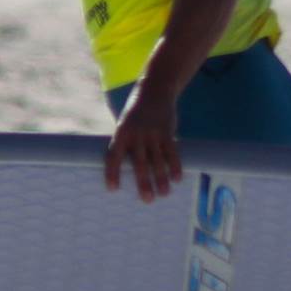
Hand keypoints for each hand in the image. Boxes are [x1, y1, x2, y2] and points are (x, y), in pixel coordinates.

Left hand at [104, 79, 183, 200]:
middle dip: (143, 183)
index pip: (114, 156)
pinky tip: (177, 178)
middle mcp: (136, 134)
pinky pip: (172, 152)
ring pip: (158, 160)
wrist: (155, 90)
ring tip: (163, 194)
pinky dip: (175, 166)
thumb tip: (127, 171)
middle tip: (147, 200)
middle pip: (140, 163)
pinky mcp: (167, 132)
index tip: (112, 189)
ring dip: (161, 179)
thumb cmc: (136, 114)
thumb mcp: (125, 125)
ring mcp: (153, 133)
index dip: (113, 173)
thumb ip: (127, 145)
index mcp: (121, 133)